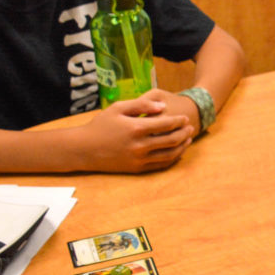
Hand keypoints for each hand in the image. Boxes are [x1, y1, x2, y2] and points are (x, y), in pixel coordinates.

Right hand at [75, 91, 194, 172]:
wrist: (84, 149)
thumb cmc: (101, 125)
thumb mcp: (119, 108)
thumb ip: (142, 105)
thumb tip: (163, 106)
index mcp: (136, 128)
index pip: (166, 124)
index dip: (178, 121)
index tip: (185, 118)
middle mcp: (140, 146)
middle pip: (171, 140)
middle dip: (184, 133)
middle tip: (190, 127)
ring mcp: (139, 159)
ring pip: (169, 154)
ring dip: (182, 147)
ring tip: (188, 139)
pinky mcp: (137, 169)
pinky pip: (160, 165)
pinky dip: (172, 159)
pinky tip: (177, 152)